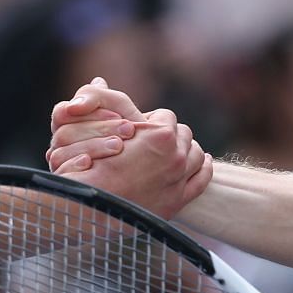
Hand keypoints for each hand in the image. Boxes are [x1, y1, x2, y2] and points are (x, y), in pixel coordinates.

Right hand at [47, 76, 146, 168]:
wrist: (148, 167)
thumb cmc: (132, 135)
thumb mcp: (119, 109)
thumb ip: (101, 96)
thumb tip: (95, 82)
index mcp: (69, 124)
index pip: (62, 113)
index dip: (89, 112)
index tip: (118, 115)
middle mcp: (61, 145)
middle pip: (64, 133)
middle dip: (98, 129)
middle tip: (129, 129)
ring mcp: (62, 166)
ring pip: (60, 153)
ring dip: (93, 146)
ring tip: (119, 146)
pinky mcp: (67, 183)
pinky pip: (61, 173)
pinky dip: (74, 164)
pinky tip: (90, 162)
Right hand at [47, 78, 211, 216]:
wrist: (89, 211)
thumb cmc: (88, 168)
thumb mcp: (93, 130)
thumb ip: (103, 103)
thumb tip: (99, 81)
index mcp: (160, 135)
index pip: (165, 116)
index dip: (152, 120)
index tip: (141, 127)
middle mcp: (175, 157)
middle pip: (184, 133)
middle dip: (170, 134)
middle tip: (155, 140)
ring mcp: (179, 180)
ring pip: (197, 154)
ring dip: (187, 149)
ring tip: (176, 149)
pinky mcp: (178, 200)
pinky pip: (202, 179)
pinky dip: (204, 167)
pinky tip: (203, 162)